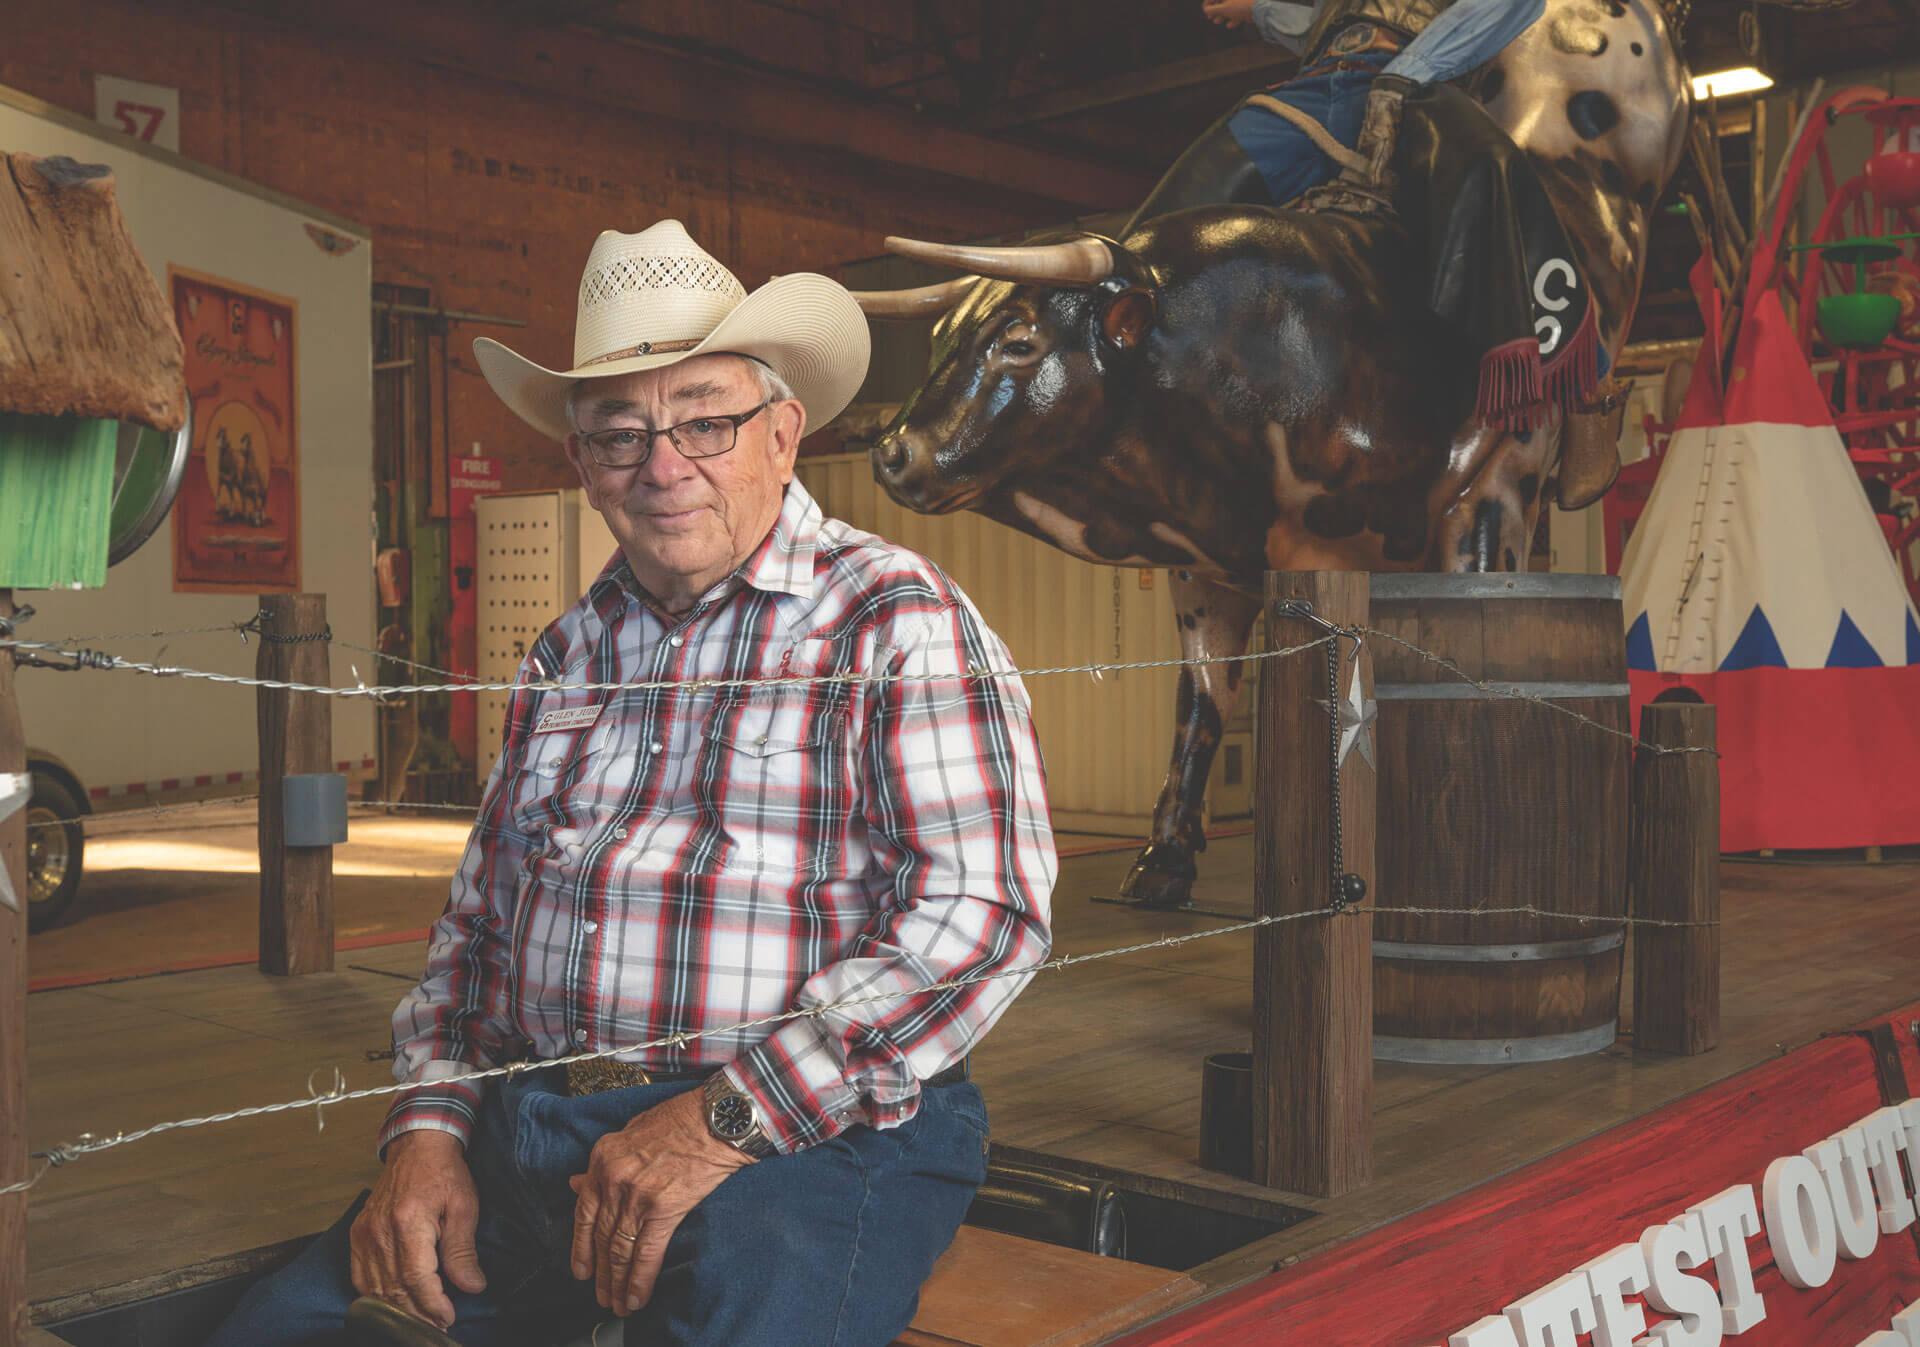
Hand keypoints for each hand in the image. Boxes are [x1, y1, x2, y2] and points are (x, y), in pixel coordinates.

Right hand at [349, 1130, 486, 1330]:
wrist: (417, 1147)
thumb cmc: (444, 1174)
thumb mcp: (464, 1208)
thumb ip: (463, 1251)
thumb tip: (472, 1286)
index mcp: (409, 1222)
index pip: (416, 1278)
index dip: (432, 1304)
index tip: (448, 1317)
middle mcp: (380, 1230)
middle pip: (394, 1288)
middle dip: (418, 1312)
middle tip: (438, 1324)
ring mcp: (364, 1233)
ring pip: (375, 1287)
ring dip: (398, 1308)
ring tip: (422, 1318)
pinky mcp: (357, 1235)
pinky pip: (360, 1277)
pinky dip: (375, 1295)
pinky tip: (394, 1303)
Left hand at [569, 1087, 754, 1315]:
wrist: (716, 1119)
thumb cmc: (680, 1118)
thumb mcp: (631, 1131)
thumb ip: (604, 1163)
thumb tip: (577, 1184)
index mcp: (603, 1159)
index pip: (584, 1213)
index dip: (581, 1247)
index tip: (581, 1269)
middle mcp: (614, 1180)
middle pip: (602, 1237)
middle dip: (601, 1273)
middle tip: (601, 1295)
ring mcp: (637, 1197)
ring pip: (620, 1250)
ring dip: (618, 1282)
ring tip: (618, 1303)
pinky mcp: (664, 1210)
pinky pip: (646, 1253)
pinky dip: (639, 1280)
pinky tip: (636, 1297)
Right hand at [1203, 0, 1256, 24]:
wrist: (1259, 9)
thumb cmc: (1241, 6)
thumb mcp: (1223, 9)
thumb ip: (1212, 10)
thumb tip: (1205, 10)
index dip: (1208, 3)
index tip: (1205, 11)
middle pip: (1221, 2)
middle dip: (1216, 11)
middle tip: (1211, 18)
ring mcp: (1239, 2)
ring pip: (1229, 8)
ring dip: (1223, 15)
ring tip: (1218, 21)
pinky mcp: (1245, 8)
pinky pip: (1237, 12)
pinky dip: (1233, 18)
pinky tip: (1230, 24)